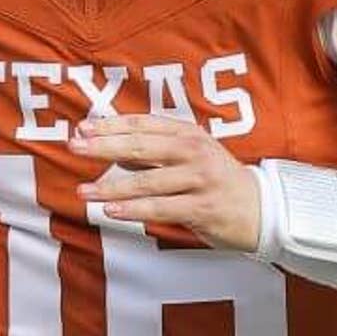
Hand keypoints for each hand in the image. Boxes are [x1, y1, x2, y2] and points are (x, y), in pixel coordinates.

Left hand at [70, 114, 260, 252]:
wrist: (261, 209)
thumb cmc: (217, 180)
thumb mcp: (189, 155)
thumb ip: (152, 150)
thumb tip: (110, 145)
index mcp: (188, 133)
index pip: (143, 124)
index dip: (111, 125)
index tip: (82, 128)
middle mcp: (193, 151)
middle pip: (140, 146)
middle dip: (103, 147)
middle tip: (75, 147)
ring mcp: (199, 179)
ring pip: (147, 181)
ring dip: (111, 187)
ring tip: (83, 191)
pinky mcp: (202, 208)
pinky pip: (161, 208)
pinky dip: (134, 210)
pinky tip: (112, 211)